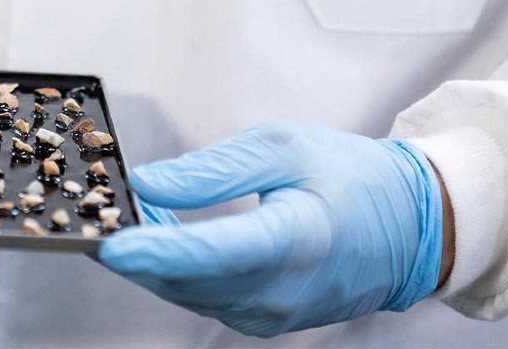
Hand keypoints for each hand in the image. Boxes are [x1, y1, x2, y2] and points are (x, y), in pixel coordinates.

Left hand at [99, 120, 445, 336]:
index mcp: (293, 241)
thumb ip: (213, 170)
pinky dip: (175, 269)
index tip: (107, 241)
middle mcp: (279, 292)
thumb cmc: (352, 179)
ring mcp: (270, 316)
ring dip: (149, 259)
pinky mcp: (262, 322)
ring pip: (185, 292)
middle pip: (183, 279)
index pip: (209, 254)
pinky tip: (162, 237)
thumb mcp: (285, 148)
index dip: (152, 250)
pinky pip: (202, 297)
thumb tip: (148, 185)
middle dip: (132, 250)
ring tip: (126, 216)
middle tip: (96, 212)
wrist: (410, 231)